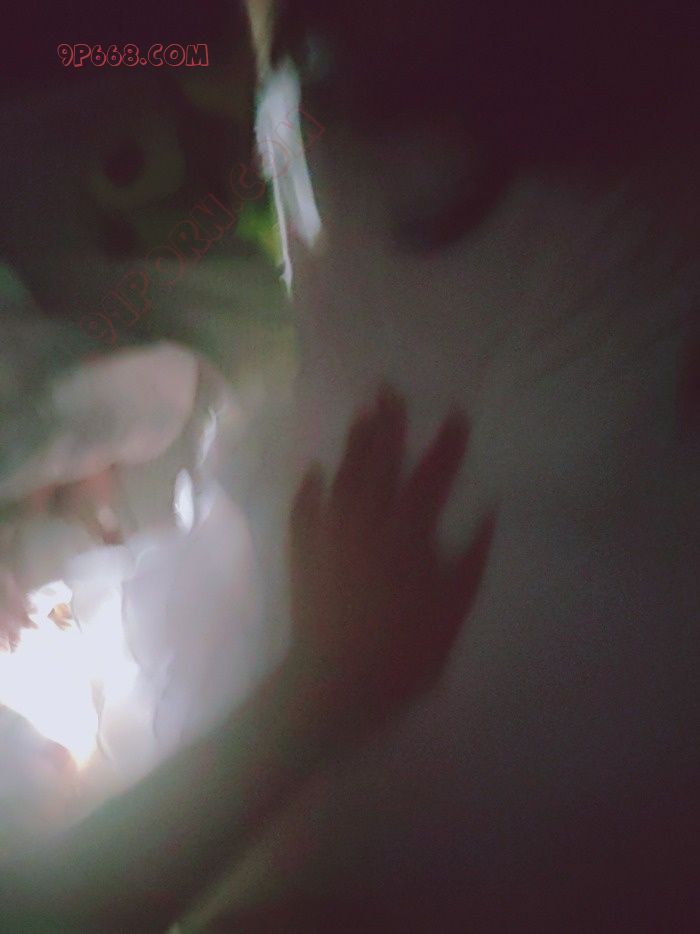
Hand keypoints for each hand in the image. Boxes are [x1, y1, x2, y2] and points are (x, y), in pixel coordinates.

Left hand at [288, 387, 493, 737]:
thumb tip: (488, 515)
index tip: (456, 414)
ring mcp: (330, 537)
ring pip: (342, 480)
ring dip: (352, 445)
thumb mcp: (451, 613)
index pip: (431, 480)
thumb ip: (470, 562)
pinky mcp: (303, 556)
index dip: (445, 446)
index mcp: (408, 537)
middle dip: (387, 426)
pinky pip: (304, 511)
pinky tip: (312, 470)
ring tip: (360, 414)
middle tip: (389, 390)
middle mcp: (367, 526)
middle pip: (379, 466)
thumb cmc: (402, 654)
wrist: (334, 684)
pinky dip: (309, 489)